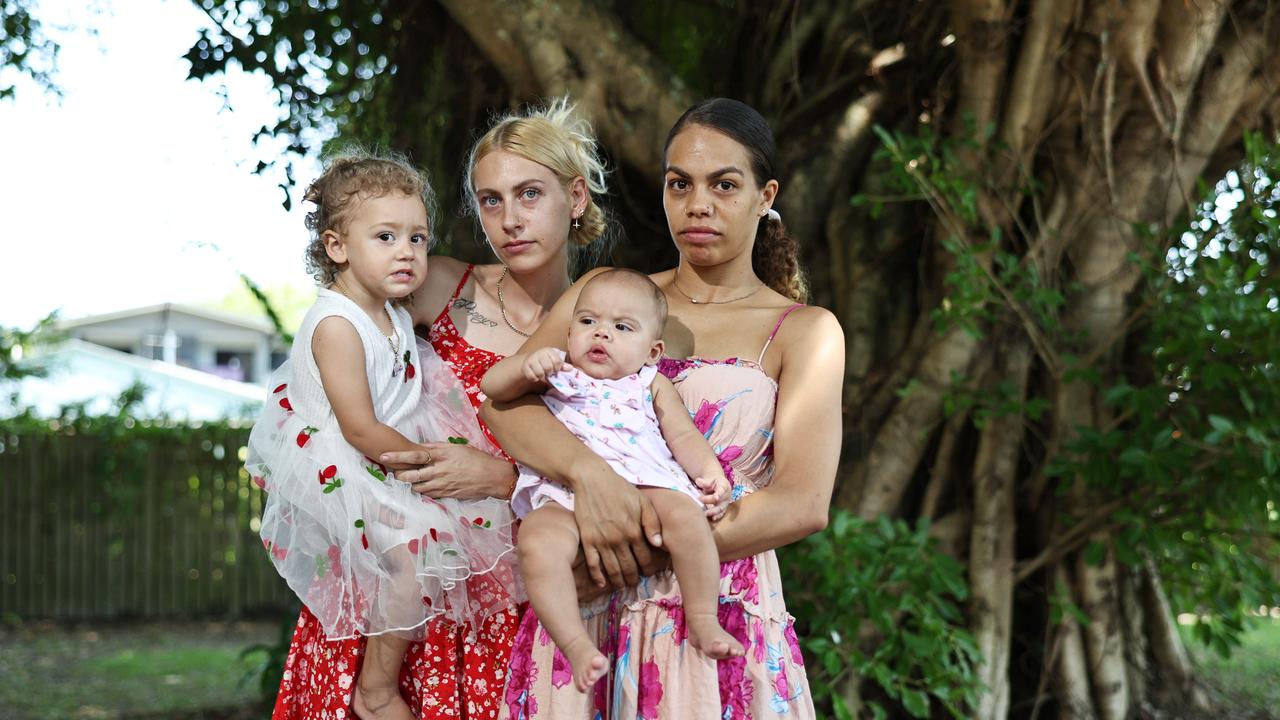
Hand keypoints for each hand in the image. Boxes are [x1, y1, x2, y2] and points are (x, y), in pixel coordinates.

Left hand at [380, 442, 514, 499]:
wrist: (493, 477)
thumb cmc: (477, 459)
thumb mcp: (457, 447)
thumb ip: (437, 447)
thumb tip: (420, 446)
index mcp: (442, 456)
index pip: (415, 455)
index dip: (398, 456)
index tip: (383, 455)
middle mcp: (439, 471)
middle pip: (411, 476)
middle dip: (399, 475)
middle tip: (396, 472)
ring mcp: (442, 485)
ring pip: (417, 488)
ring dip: (411, 484)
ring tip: (411, 479)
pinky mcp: (446, 495)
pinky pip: (427, 495)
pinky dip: (423, 491)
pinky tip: (424, 486)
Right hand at [523, 347, 566, 382]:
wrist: (529, 360)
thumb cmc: (545, 361)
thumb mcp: (554, 361)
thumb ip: (562, 365)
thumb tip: (571, 368)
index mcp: (549, 351)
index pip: (557, 362)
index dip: (557, 368)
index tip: (555, 369)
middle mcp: (540, 353)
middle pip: (548, 368)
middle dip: (549, 373)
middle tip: (548, 372)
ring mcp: (531, 359)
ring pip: (540, 373)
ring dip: (542, 376)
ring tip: (542, 374)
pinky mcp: (525, 366)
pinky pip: (532, 377)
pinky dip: (535, 379)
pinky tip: (535, 375)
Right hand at [569, 456, 663, 588]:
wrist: (592, 479)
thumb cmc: (620, 489)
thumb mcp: (643, 501)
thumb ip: (652, 522)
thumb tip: (658, 544)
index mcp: (634, 530)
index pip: (645, 558)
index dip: (649, 569)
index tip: (650, 573)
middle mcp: (619, 539)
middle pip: (629, 567)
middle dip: (634, 579)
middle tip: (635, 583)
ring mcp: (602, 541)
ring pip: (612, 569)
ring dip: (618, 581)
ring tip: (622, 585)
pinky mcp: (587, 539)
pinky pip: (593, 564)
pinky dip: (598, 576)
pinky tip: (602, 584)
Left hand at [695, 473, 731, 521]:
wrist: (719, 484)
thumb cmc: (713, 482)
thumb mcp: (710, 479)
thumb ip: (704, 482)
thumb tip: (698, 481)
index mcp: (724, 486)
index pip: (722, 490)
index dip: (719, 494)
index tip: (716, 498)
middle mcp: (726, 495)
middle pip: (719, 500)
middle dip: (709, 501)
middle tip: (699, 500)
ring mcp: (725, 502)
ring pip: (720, 508)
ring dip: (713, 512)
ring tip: (705, 514)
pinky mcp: (723, 508)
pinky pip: (721, 513)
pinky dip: (717, 516)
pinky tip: (712, 518)